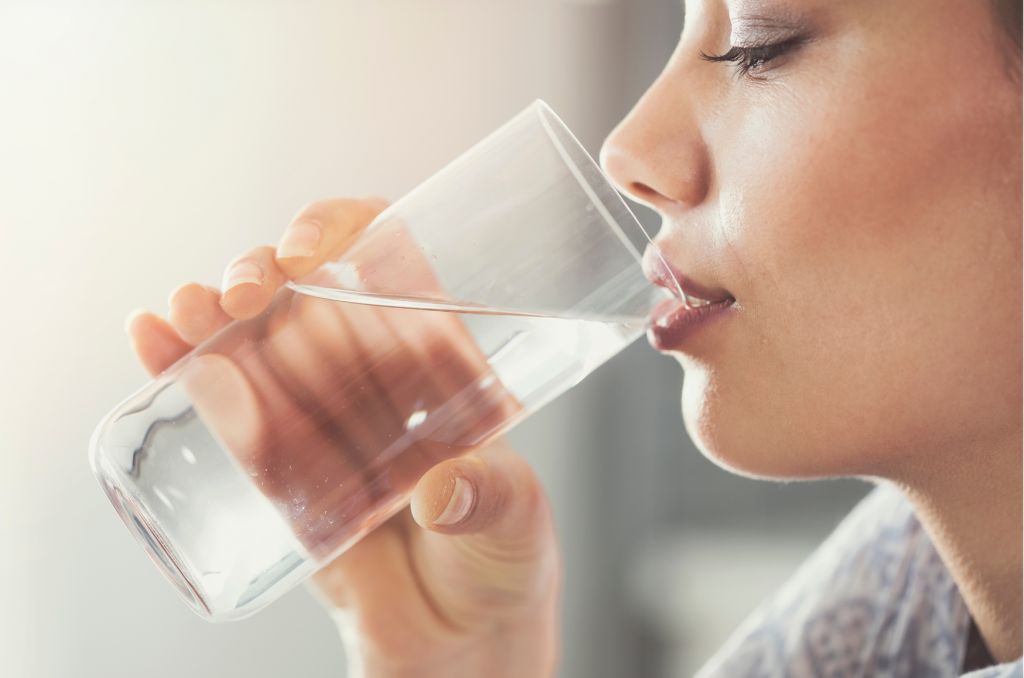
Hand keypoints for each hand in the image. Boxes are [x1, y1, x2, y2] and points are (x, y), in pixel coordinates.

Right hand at [126, 198, 561, 676]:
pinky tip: (152, 342)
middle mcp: (374, 376)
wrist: (459, 642)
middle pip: (309, 296)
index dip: (347, 231)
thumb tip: (439, 491)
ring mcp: (321, 418)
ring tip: (181, 312)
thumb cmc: (504, 563)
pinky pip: (231, 413)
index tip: (312, 248)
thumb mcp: (517, 519)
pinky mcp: (280, 470)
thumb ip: (490, 499)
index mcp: (440, 362)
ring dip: (211, 316)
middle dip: (265, 276)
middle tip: (244, 292)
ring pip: (258, 345)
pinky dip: (186, 373)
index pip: (391, 264)